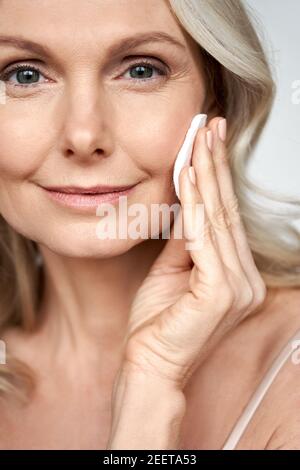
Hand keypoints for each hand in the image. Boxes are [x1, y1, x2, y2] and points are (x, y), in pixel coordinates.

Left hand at [121, 116, 266, 389]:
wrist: (148, 364)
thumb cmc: (157, 323)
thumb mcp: (173, 270)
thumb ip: (186, 239)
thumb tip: (188, 204)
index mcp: (236, 275)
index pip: (225, 218)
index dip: (217, 178)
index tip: (209, 143)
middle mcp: (245, 279)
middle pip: (226, 212)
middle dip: (215, 165)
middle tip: (210, 126)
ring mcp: (238, 287)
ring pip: (217, 218)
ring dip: (205, 175)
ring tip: (199, 139)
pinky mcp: (221, 292)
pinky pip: (204, 237)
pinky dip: (194, 203)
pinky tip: (187, 173)